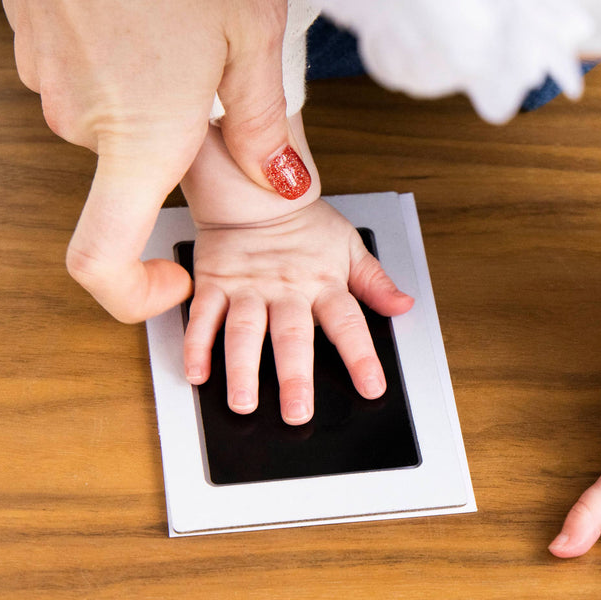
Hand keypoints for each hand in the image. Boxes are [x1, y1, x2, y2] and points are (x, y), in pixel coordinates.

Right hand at [3, 0, 304, 321]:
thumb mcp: (253, 36)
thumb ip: (266, 124)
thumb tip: (284, 185)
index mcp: (140, 140)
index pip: (102, 261)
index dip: (131, 294)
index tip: (171, 282)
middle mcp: (82, 123)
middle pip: (129, 165)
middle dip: (171, 137)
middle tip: (209, 77)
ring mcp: (45, 82)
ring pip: (106, 116)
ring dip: (144, 91)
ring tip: (175, 27)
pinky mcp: (26, 42)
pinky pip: (79, 73)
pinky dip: (113, 59)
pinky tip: (139, 10)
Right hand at [181, 128, 411, 419]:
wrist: (253, 186)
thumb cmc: (302, 221)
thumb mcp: (349, 246)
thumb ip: (375, 282)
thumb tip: (403, 305)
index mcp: (323, 283)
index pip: (347, 324)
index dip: (360, 356)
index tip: (371, 387)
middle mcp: (286, 290)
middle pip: (292, 337)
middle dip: (294, 377)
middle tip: (297, 413)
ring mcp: (248, 288)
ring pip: (244, 332)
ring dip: (242, 369)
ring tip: (244, 403)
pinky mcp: (215, 282)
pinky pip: (203, 316)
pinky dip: (197, 345)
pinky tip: (197, 372)